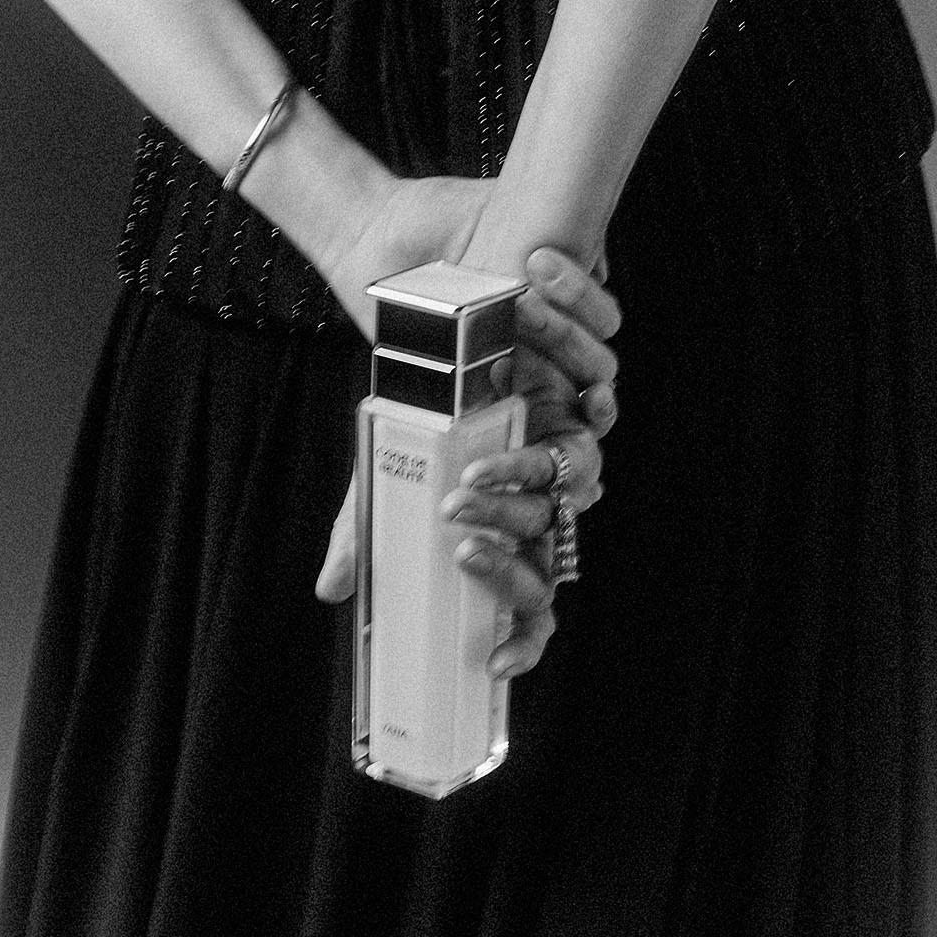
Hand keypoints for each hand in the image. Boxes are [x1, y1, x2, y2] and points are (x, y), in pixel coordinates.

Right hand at [315, 230, 620, 659]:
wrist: (434, 273)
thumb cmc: (421, 376)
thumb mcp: (389, 451)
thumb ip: (369, 516)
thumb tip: (331, 591)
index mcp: (516, 493)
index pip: (539, 577)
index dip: (529, 625)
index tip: (496, 662)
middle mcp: (554, 454)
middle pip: (564, 510)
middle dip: (512, 517)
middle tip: (459, 503)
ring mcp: (578, 398)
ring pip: (591, 436)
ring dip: (535, 441)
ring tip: (481, 425)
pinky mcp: (592, 332)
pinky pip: (605, 337)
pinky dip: (573, 316)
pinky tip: (532, 296)